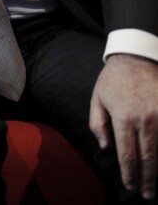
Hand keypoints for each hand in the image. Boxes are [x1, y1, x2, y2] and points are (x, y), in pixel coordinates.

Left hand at [90, 53, 157, 198]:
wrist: (135, 57)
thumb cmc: (113, 79)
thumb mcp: (97, 98)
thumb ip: (97, 123)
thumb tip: (105, 146)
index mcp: (123, 117)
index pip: (127, 154)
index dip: (129, 173)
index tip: (131, 186)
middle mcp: (145, 120)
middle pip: (148, 157)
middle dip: (148, 179)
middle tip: (148, 195)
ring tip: (157, 184)